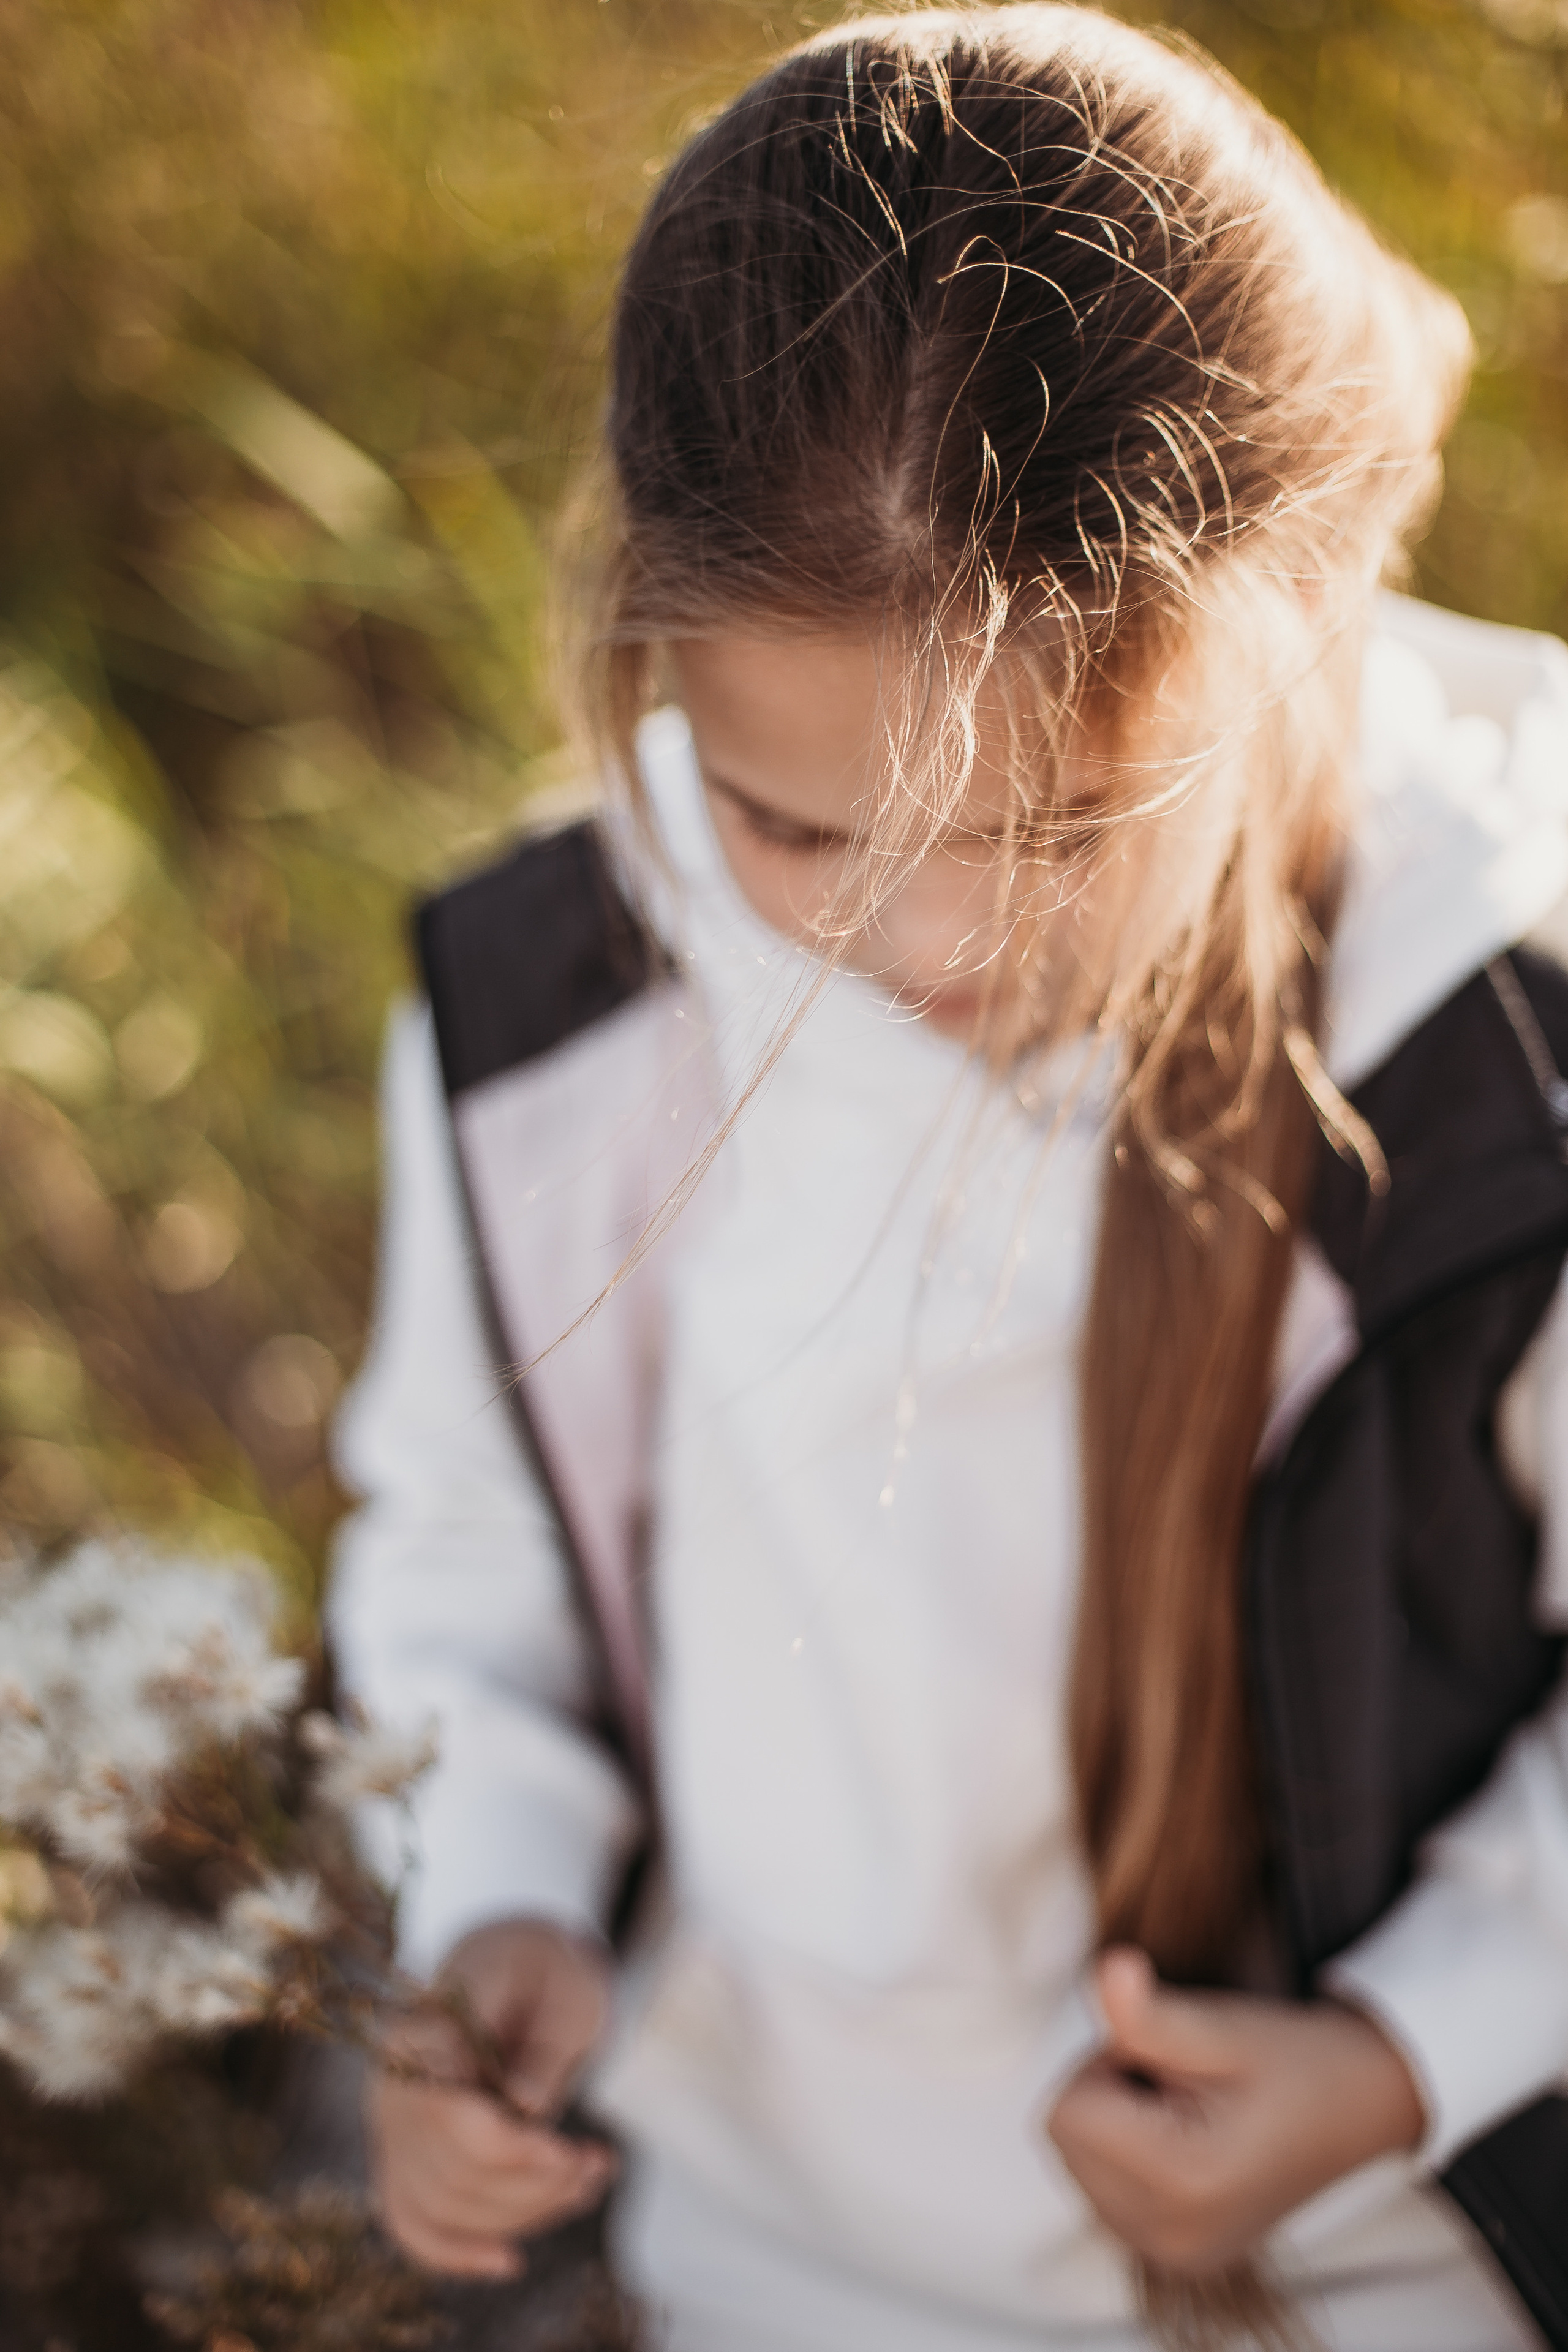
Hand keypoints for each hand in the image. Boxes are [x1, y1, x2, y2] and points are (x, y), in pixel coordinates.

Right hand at [369, 1917, 615, 2278]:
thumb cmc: (543, 1967)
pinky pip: (410, 2221)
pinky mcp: (401, 2154)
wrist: (510, 1959)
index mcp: (422, 2030)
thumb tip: (527, 2107)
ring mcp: (389, 2125)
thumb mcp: (564, 1984)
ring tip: (584, 2182)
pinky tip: (508, 2260)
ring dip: (521, 2215)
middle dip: (535, 2188)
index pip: (453, 2121)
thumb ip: (543, 2043)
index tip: (581, 2153)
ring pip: (443, 2208)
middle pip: (451, 2176)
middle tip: (597, 2165)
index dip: (521, 2153)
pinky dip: (455, 2252)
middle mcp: (389, 2085)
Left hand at [1047, 1946, 1424, 2273]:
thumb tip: (1104, 1971)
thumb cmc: (1292, 2059)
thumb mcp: (1222, 2027)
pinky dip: (1127, 2157)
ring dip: (1116, 2124)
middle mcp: (1169, 2237)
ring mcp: (1174, 2256)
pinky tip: (1186, 2140)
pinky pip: (1105, 2194)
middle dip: (1109, 2094)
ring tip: (1188, 2109)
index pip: (1065, 2112)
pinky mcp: (1178, 2257)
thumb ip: (1149, 2014)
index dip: (1107, 2062)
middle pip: (1067, 2142)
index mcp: (1181, 2182)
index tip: (1168, 2057)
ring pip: (1079, 2167)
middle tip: (1181, 2081)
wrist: (1360, 2108)